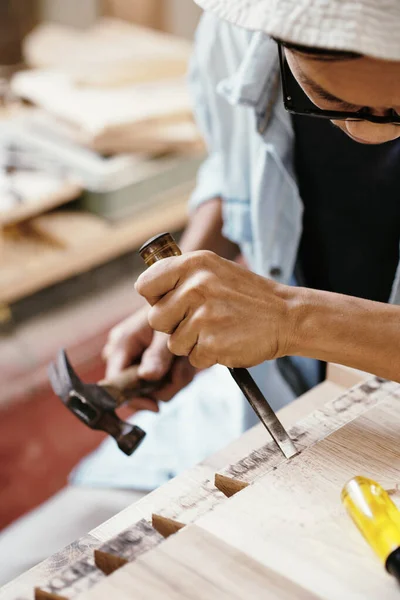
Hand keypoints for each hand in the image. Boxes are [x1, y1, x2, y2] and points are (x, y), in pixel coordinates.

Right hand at [103, 305, 195, 412]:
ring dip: (174, 381)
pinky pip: (163, 384)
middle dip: (162, 387)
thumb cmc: (175, 311)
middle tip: (182, 372)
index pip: (114, 382)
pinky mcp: (151, 366)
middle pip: (136, 390)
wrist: (189, 302)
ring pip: (153, 390)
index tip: (155, 405)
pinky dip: (177, 377)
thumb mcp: (168, 332)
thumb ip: (158, 354)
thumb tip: (146, 377)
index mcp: (122, 343)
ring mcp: (138, 361)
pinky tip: (185, 364)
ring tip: (186, 363)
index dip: (132, 398)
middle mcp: (125, 354)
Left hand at [135, 251, 296, 368]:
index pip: (145, 285)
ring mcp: (203, 316)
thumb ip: (181, 276)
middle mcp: (196, 286)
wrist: (286, 316)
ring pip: (173, 343)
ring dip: (192, 343)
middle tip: (201, 319)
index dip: (155, 299)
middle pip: (155, 319)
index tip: (171, 302)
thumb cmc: (248, 296)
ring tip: (218, 329)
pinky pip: (192, 358)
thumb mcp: (214, 270)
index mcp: (193, 264)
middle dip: (173, 326)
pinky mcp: (212, 344)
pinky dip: (207, 356)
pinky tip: (226, 341)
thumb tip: (146, 290)